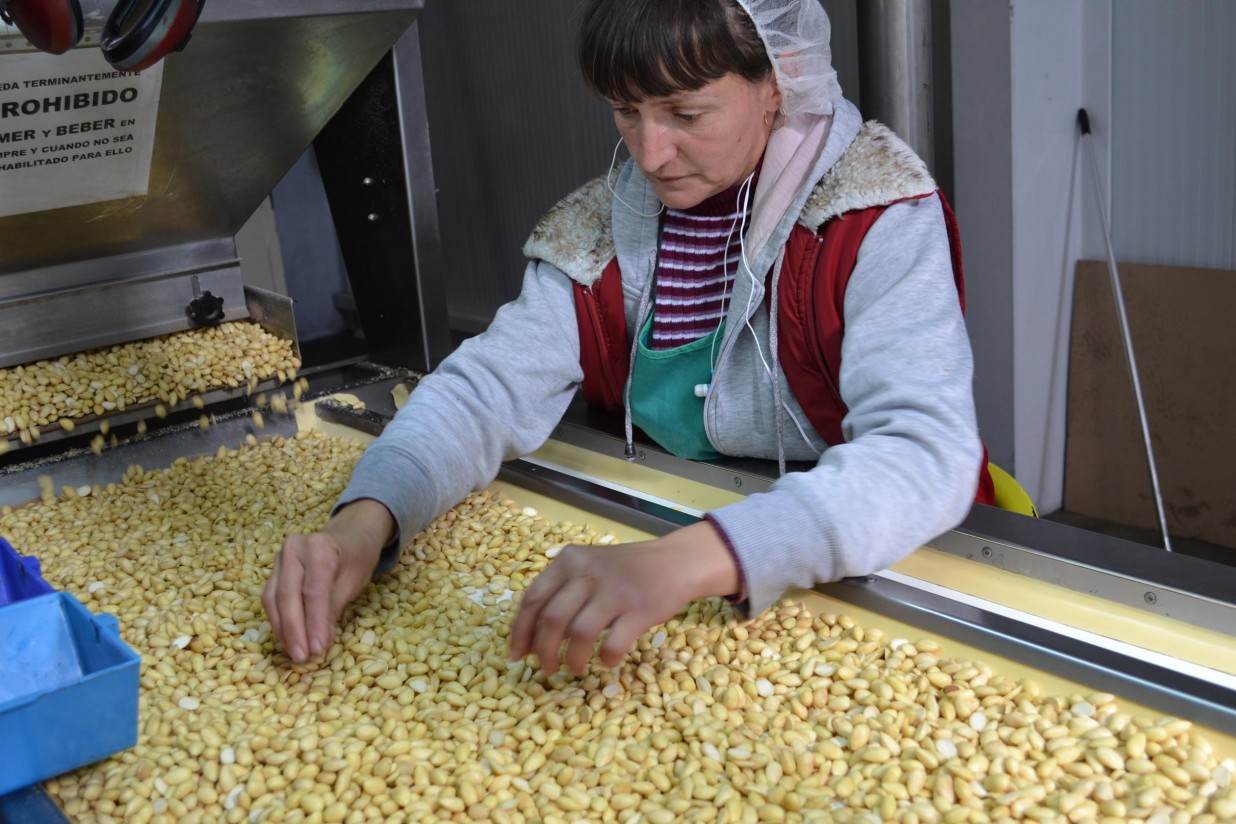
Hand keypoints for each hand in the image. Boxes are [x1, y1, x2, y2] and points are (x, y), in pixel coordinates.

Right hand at [261, 499, 393, 662]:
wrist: (347, 536)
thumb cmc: (354, 559)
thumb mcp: (353, 581)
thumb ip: (334, 609)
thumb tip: (320, 643)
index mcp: (320, 547)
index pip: (314, 591)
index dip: (314, 623)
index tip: (317, 649)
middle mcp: (295, 548)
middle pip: (289, 595)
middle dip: (294, 631)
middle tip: (302, 657)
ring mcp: (280, 557)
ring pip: (273, 598)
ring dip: (282, 629)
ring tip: (294, 652)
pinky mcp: (273, 569)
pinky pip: (270, 598)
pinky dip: (278, 621)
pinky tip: (288, 638)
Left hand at [508, 521, 739, 675]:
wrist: (674, 562)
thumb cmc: (625, 570)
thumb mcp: (588, 567)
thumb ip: (561, 592)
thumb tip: (531, 637)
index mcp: (568, 561)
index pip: (533, 599)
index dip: (520, 632)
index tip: (517, 656)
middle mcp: (588, 572)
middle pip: (552, 619)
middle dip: (543, 652)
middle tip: (546, 669)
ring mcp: (614, 590)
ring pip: (579, 634)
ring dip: (571, 659)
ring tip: (573, 669)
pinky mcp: (639, 609)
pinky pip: (613, 643)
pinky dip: (606, 658)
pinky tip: (607, 661)